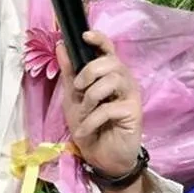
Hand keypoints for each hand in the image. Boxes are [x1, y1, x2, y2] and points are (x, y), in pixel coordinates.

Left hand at [56, 30, 142, 176]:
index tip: (84, 36)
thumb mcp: (72, 96)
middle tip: (78, 88)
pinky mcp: (134, 113)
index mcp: (108, 73)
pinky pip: (110, 108)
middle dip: (89, 72)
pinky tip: (85, 130)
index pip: (108, 49)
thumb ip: (68, 72)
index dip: (99, 39)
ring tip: (84, 112)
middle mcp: (123, 80)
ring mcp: (131, 96)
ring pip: (113, 80)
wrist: (100, 156)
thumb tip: (60, 46)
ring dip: (91, 97)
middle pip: (111, 61)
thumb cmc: (88, 124)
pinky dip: (92, 120)